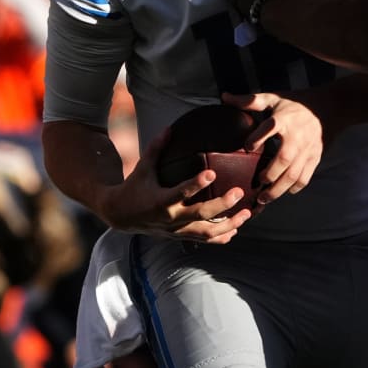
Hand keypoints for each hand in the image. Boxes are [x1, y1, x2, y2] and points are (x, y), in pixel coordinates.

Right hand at [96, 128, 254, 243]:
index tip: (212, 173)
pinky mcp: (180, 236)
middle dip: (222, 205)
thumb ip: (156, 148)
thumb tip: (169, 128)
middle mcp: (170, 218)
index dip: (196, 184)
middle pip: (200, 215)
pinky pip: (203, 239)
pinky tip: (235, 229)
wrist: (121, 216)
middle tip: (239, 192)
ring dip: (228, 224)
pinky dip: (220, 236)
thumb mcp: (143, 167)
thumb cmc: (134, 187)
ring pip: (206, 232)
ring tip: (247, 213)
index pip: (180, 193)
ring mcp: (176, 230)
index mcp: (160, 200)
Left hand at [223, 91, 324, 202]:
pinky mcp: (315, 157)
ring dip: (279, 189)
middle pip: (284, 159)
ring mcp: (307, 149)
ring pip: (294, 174)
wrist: (330, 107)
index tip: (247, 146)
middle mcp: (297, 136)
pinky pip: (305, 177)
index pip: (271, 127)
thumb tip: (224, 97)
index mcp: (284, 119)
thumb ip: (250, 101)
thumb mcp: (274, 98)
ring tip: (264, 198)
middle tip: (257, 183)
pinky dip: (295, 188)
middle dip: (269, 175)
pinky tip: (284, 192)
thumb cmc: (296, 104)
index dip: (259, 137)